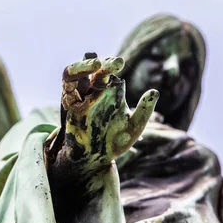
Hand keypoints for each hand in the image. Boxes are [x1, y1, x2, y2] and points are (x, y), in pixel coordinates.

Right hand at [48, 53, 158, 178]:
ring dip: (81, 66)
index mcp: (109, 93)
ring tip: (95, 64)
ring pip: (73, 75)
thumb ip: (144, 109)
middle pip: (93, 70)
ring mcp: (81, 100)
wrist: (97, 160)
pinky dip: (70, 86)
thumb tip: (155, 91)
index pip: (108, 73)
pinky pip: (67, 92)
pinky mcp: (71, 110)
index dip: (112, 64)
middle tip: (116, 63)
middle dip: (103, 64)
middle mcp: (94, 93)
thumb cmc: (116, 141)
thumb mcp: (135, 125)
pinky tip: (81, 82)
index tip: (120, 63)